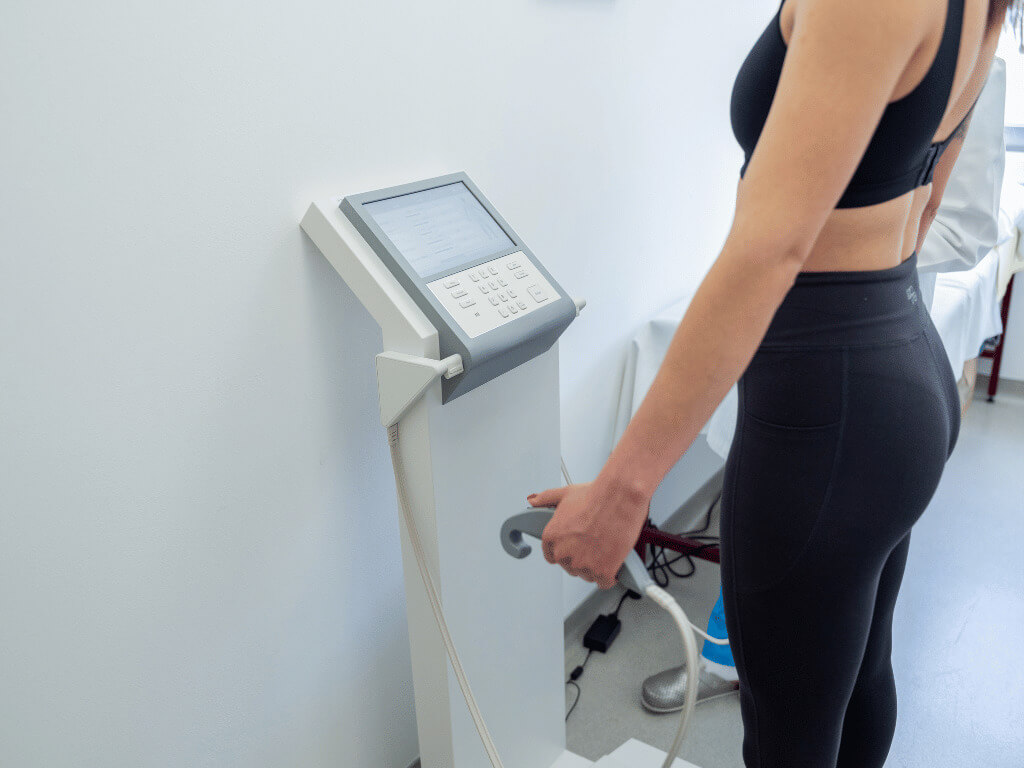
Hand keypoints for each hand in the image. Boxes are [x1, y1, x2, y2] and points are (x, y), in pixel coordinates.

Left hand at [527, 478, 649, 589]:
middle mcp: (564, 552)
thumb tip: (533, 500)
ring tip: (605, 548)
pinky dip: (610, 575)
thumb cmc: (596, 495)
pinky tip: (613, 562)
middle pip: (571, 567)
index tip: (575, 547)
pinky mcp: (602, 571)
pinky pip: (604, 582)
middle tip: (594, 542)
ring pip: (588, 575)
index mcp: (551, 536)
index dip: (566, 551)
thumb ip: (546, 498)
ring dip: (596, 567)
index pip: (552, 556)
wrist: (620, 497)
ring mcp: (583, 563)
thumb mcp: (565, 494)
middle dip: (582, 558)